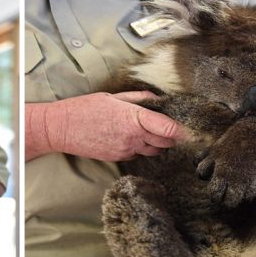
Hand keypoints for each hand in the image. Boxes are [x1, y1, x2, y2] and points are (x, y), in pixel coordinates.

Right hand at [28, 91, 184, 161]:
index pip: (169, 129)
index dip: (184, 131)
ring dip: (157, 143)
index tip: (194, 130)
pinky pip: (137, 154)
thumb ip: (138, 99)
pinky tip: (133, 138)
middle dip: (173, 137)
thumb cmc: (84, 109)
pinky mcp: (118, 158)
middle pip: (165, 142)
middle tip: (177, 129)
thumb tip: (156, 99)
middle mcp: (132, 137)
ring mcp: (125, 150)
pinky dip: (140, 147)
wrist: (61, 129)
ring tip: (154, 132)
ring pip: (153, 150)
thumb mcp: (112, 98)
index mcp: (134, 118)